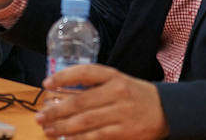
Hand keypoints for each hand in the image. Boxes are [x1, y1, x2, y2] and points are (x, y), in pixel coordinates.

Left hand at [37, 64, 168, 139]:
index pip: (84, 72)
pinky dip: (79, 138)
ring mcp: (121, 112)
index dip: (63, 77)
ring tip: (48, 130)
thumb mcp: (117, 81)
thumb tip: (62, 93)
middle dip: (56, 110)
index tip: (46, 84)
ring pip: (85, 121)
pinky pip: (96, 136)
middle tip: (40, 116)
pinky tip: (66, 139)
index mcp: (113, 75)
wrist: (165, 109)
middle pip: (80, 101)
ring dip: (62, 127)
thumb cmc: (134, 94)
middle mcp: (116, 92)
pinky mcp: (124, 131)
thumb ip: (93, 86)